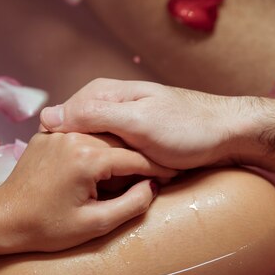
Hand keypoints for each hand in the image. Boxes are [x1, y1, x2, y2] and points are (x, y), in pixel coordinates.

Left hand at [0, 131, 176, 252]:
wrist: (2, 218)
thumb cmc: (46, 227)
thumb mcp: (95, 224)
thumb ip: (131, 204)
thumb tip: (152, 186)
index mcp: (87, 158)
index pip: (135, 157)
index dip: (158, 167)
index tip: (176, 173)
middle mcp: (73, 137)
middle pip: (120, 142)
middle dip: (140, 156)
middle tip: (160, 170)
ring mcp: (58, 134)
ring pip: (101, 137)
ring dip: (119, 150)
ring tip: (135, 168)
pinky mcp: (47, 136)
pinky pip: (81, 137)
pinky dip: (96, 147)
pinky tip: (104, 163)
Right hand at [40, 78, 255, 169]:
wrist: (228, 134)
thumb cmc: (187, 128)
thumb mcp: (138, 121)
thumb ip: (94, 116)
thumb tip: (46, 116)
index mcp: (101, 93)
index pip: (60, 120)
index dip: (64, 147)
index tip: (76, 170)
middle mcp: (105, 103)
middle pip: (75, 136)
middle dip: (84, 159)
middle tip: (101, 181)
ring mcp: (117, 120)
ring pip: (92, 148)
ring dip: (102, 166)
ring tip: (118, 181)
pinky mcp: (130, 137)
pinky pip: (109, 154)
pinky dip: (114, 168)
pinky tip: (124, 180)